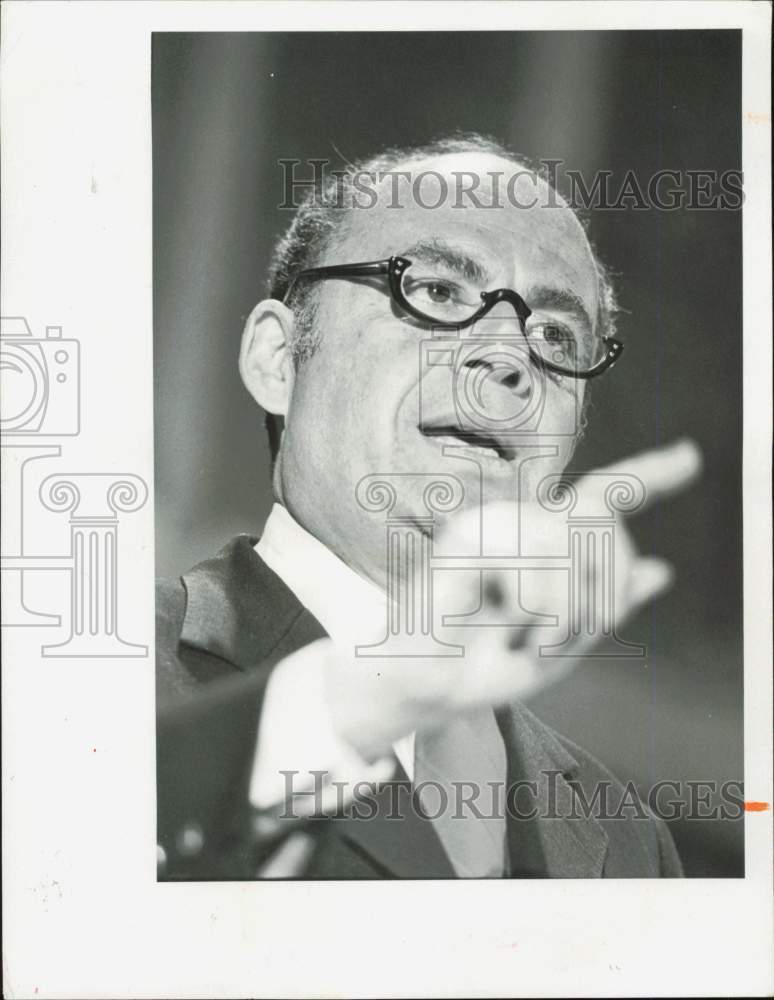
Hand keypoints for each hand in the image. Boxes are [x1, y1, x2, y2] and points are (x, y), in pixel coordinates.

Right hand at [324, 439, 702, 761]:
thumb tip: (661, 571)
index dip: (651, 474)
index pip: (605, 495)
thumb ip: (608, 604)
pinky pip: (535, 562)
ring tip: (535, 637)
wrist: (426, 689)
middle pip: (601, 521)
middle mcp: (521, 521)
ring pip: (572, 543)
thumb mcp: (564, 641)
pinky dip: (537, 609)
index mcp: (545, 541)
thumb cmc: (485, 663)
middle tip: (573, 636)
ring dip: (568, 610)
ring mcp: (493, 524)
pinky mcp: (467, 537)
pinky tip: (510, 624)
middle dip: (605, 589)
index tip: (691, 458)